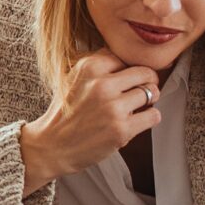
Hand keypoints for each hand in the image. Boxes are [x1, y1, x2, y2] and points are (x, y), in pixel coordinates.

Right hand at [18, 51, 161, 193]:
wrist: (51, 146)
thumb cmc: (65, 113)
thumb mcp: (74, 78)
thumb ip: (100, 66)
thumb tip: (132, 60)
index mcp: (90, 67)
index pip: (127, 58)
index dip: (128, 71)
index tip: (124, 82)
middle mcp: (101, 84)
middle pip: (145, 73)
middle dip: (146, 82)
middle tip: (139, 93)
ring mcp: (113, 107)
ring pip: (152, 93)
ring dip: (148, 101)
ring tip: (135, 108)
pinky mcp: (121, 129)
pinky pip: (153, 115)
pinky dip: (149, 118)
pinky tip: (135, 122)